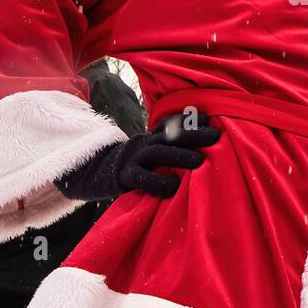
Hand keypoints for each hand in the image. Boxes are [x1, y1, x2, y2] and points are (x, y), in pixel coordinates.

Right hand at [55, 113, 219, 200]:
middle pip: (171, 135)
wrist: (92, 172)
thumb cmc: (132, 165)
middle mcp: (145, 144)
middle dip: (194, 135)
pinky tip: (174, 187)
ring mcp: (134, 159)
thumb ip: (169, 147)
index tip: (211, 120)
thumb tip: (199, 145)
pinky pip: (143, 179)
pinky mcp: (124, 177)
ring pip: (159, 153)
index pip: (174, 125)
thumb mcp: (149, 151)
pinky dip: (159, 182)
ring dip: (180, 156)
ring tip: (200, 161)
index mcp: (152, 137)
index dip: (192, 121)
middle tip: (216, 137)